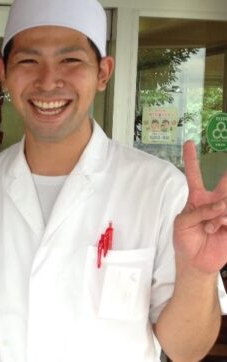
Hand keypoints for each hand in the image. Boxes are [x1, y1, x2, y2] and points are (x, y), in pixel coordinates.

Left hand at [173, 140, 226, 273]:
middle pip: (225, 182)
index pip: (194, 175)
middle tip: (225, 182)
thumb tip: (221, 205)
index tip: (189, 143)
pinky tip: (220, 228)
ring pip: (226, 202)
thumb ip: (198, 211)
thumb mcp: (183, 223)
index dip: (191, 159)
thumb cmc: (185, 240)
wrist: (196, 261)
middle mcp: (214, 201)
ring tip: (211, 227)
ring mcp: (226, 211)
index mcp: (197, 198)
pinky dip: (224, 221)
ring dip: (218, 214)